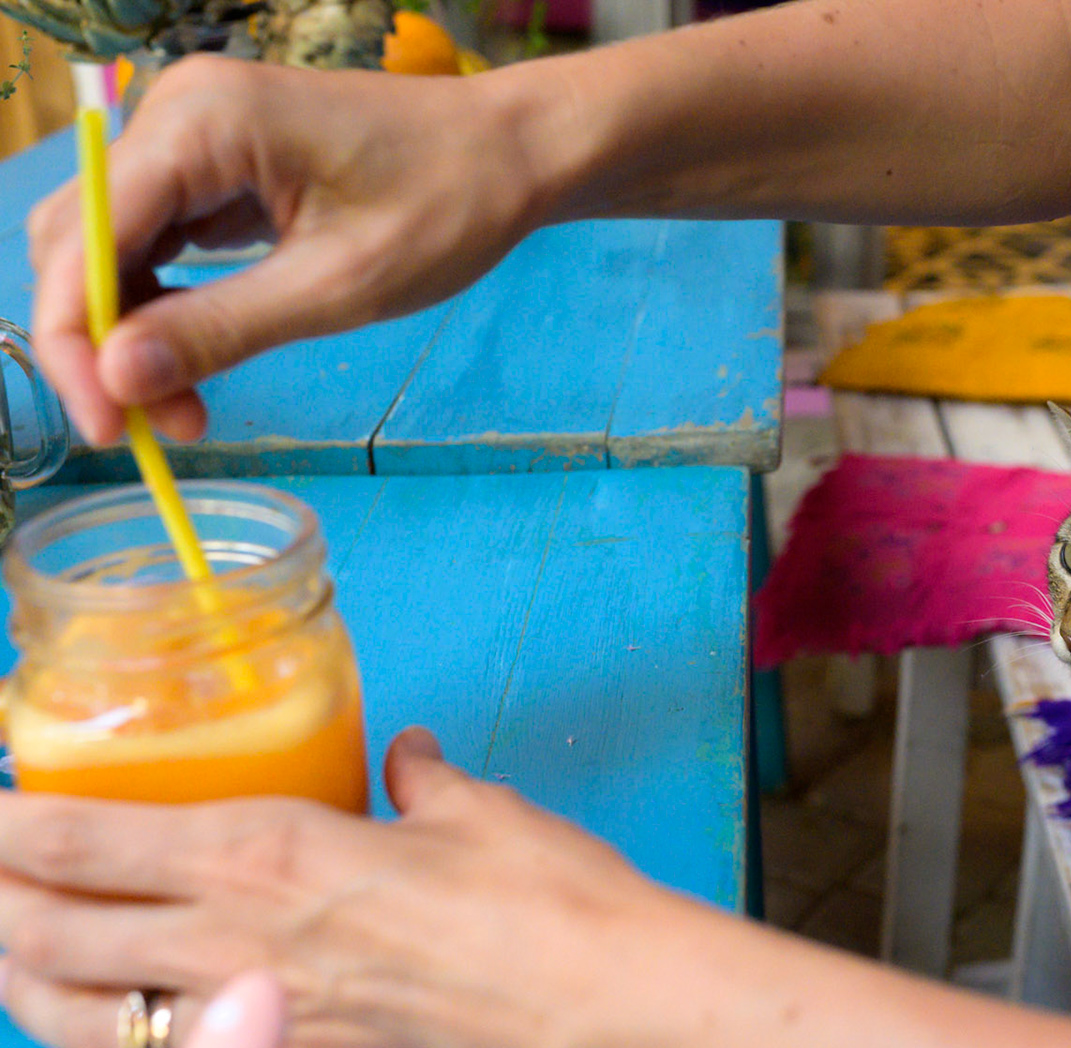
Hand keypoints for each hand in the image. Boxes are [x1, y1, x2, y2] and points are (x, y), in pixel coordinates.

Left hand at [0, 728, 667, 1047]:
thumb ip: (422, 784)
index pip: (81, 838)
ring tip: (14, 968)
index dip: (9, 824)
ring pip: (76, 1026)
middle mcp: (232, 945)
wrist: (604, 1026)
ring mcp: (252, 1034)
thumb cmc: (548, 903)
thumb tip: (409, 759)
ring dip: (24, 996)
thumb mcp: (482, 813)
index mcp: (267, 853)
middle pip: (48, 935)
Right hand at [28, 56, 556, 443]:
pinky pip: (158, 241)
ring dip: (133, 333)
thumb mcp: (338, 286)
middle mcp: (179, 112)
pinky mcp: (217, 164)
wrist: (512, 153)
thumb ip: (222, 329)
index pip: (85, 237)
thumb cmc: (448, 203)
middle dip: (102, 343)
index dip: (77, 339)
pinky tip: (197, 365)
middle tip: (149, 431)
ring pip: (112, 246)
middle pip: (81, 240)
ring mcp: (194, 135)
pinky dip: (166, 308)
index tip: (106, 425)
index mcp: (202, 121)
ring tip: (183, 411)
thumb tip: (118, 380)